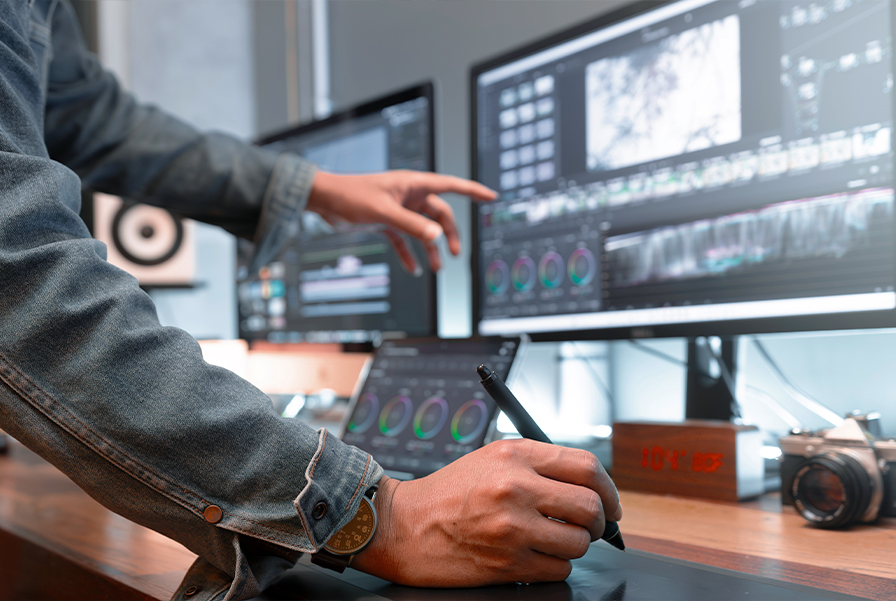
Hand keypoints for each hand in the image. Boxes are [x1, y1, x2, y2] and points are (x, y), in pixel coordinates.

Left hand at [307, 170, 495, 271]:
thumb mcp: (384, 213)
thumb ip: (411, 226)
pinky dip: (409, 254)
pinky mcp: (386, 222)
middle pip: (439, 215)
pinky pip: (404, 240)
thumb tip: (437, 238)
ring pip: (423, 230)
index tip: (492, 197)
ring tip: (436, 268)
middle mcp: (409, 196)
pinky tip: (413, 269)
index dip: (473, 191)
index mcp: (413, 184)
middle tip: (455, 255)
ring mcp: (398, 209)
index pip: (451, 186)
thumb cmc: (350, 197)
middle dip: (449, 235)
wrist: (323, 200)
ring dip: (431, 248)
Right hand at [352, 439, 621, 586]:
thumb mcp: (492, 459)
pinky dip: (554, 566)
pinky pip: (559, 569)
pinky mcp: (508, 563)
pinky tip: (532, 555)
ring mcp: (512, 527)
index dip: (609, 488)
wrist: (403, 526)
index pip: (586, 467)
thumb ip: (540, 466)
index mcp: (515, 455)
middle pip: (591, 506)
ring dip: (573, 546)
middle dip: (598, 522)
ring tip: (550, 540)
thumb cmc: (448, 493)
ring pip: (579, 542)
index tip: (611, 503)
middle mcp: (515, 487)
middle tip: (589, 526)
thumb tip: (591, 488)